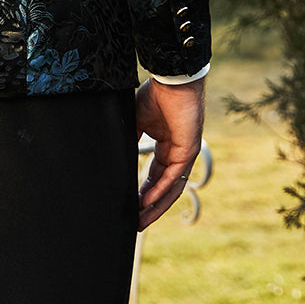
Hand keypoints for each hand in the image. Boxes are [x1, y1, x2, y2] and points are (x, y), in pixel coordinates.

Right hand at [135, 75, 204, 231]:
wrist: (171, 79)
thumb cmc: (155, 94)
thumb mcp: (136, 121)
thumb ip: (130, 140)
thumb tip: (116, 157)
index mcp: (165, 145)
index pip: (154, 176)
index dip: (142, 192)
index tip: (130, 207)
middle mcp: (176, 152)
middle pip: (163, 188)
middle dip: (148, 207)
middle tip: (134, 224)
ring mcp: (184, 153)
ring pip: (170, 188)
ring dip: (155, 206)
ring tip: (139, 222)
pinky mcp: (188, 150)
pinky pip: (173, 177)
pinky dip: (159, 191)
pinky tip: (146, 202)